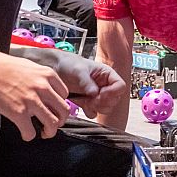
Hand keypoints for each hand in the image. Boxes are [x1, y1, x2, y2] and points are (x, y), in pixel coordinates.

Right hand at [0, 51, 69, 141]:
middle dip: (60, 121)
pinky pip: (31, 132)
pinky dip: (29, 136)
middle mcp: (43, 88)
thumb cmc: (3, 66)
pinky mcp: (18, 113)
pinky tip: (24, 133)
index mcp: (48, 75)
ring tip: (43, 133)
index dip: (59, 105)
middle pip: (64, 111)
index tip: (52, 109)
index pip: (65, 95)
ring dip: (50, 132)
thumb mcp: (29, 66)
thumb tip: (47, 90)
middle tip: (52, 125)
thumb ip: (41, 78)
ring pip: (53, 124)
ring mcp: (32, 101)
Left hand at [10, 47, 125, 118]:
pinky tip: (81, 104)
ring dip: (96, 107)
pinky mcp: (89, 102)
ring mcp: (98, 94)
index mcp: (107, 74)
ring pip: (106, 108)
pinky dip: (89, 111)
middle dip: (103, 102)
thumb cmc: (69, 64)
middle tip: (91, 99)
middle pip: (114, 100)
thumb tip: (95, 93)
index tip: (100, 94)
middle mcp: (105, 85)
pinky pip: (95, 112)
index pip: (120, 86)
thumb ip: (87, 82)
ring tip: (85, 101)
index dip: (112, 92)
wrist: (56, 69)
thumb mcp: (78, 70)